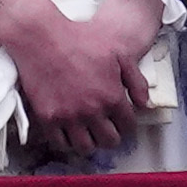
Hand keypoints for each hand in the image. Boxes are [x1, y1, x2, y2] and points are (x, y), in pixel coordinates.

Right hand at [0, 0, 150, 138]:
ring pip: (85, 147)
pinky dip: (66, 141)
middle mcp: (92, 111)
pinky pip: (59, 143)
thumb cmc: (82, 40)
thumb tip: (145, 105)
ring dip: (90, 142)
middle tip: (106, 129)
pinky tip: (69, 133)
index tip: (122, 123)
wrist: (41, 38)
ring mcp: (68, 116)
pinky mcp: (46, 118)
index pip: (128, 127)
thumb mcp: (120, 54)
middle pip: (109, 141)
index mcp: (113, 97)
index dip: (127, 126)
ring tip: (89, 133)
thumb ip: (137, 81)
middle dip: (111, 136)